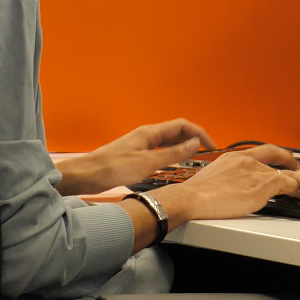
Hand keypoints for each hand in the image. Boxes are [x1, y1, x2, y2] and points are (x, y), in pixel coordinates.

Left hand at [55, 118, 213, 195]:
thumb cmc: (113, 168)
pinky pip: (159, 150)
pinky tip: (173, 163)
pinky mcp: (136, 155)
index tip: (211, 146)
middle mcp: (146, 135)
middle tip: (206, 152)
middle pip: (176, 131)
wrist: (88, 174)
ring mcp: (141, 144)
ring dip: (183, 147)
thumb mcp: (148, 163)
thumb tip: (195, 143)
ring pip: (168, 141)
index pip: (181, 125)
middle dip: (193, 138)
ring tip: (195, 158)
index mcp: (150, 133)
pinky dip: (171, 154)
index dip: (199, 133)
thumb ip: (173, 154)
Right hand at [162, 149, 299, 222]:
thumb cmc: (196, 193)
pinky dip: (298, 187)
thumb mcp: (213, 178)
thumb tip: (230, 188)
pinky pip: (287, 183)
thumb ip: (227, 178)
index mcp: (233, 157)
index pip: (260, 152)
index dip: (274, 156)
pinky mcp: (261, 186)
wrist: (191, 198)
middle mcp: (246, 160)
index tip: (279, 160)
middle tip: (299, 167)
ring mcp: (255, 172)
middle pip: (277, 155)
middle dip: (292, 160)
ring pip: (288, 171)